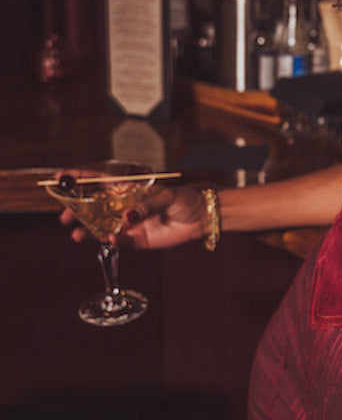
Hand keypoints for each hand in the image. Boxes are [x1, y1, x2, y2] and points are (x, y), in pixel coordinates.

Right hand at [60, 183, 209, 249]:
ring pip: (101, 227)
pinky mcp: (137, 240)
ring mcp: (129, 223)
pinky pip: (119, 242)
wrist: (200, 219)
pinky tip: (110, 240)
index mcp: (129, 189)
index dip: (80, 179)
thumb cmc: (185, 199)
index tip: (62, 178)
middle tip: (66, 216)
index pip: (100, 182)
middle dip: (77, 210)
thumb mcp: (167, 196)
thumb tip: (127, 215)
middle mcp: (124, 206)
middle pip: (94, 207)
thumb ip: (146, 205)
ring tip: (77, 234)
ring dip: (88, 230)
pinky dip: (112, 242)